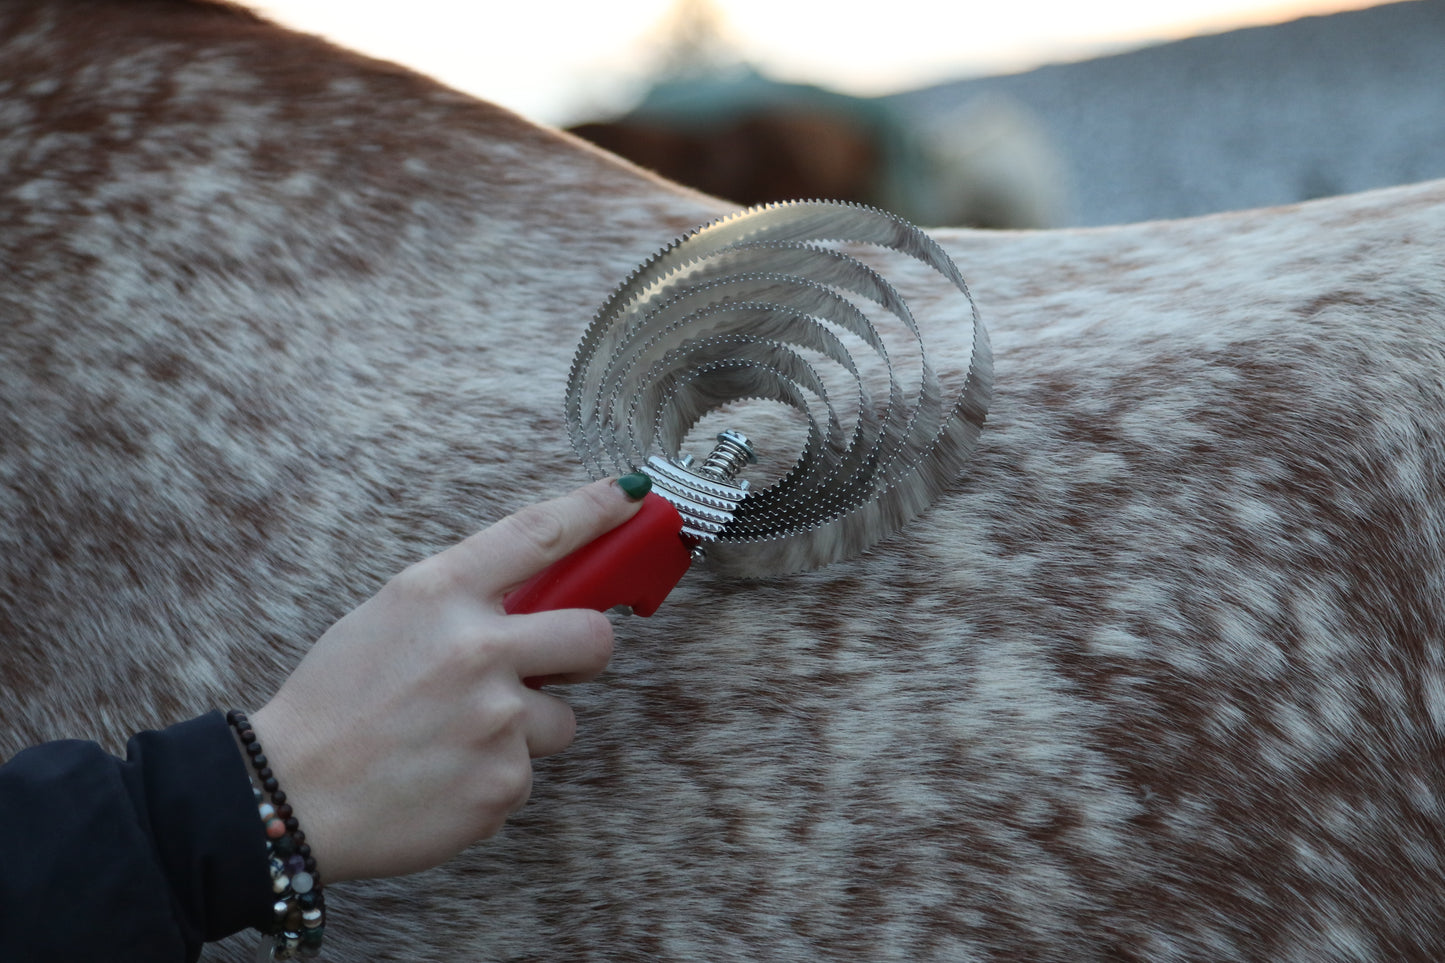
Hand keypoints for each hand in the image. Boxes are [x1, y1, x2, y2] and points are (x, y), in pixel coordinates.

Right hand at [249, 477, 645, 881]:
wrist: (289, 798)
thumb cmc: (335, 704)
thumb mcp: (388, 618)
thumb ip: (463, 602)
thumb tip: (537, 600)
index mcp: (439, 594)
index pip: (538, 534)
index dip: (595, 509)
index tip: (632, 496)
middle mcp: (477, 649)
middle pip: (595, 636)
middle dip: (586, 653)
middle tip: (555, 667)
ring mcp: (496, 720)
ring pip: (562, 719)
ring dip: (524, 731)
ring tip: (456, 740)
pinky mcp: (502, 783)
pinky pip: (525, 774)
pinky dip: (491, 778)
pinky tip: (442, 778)